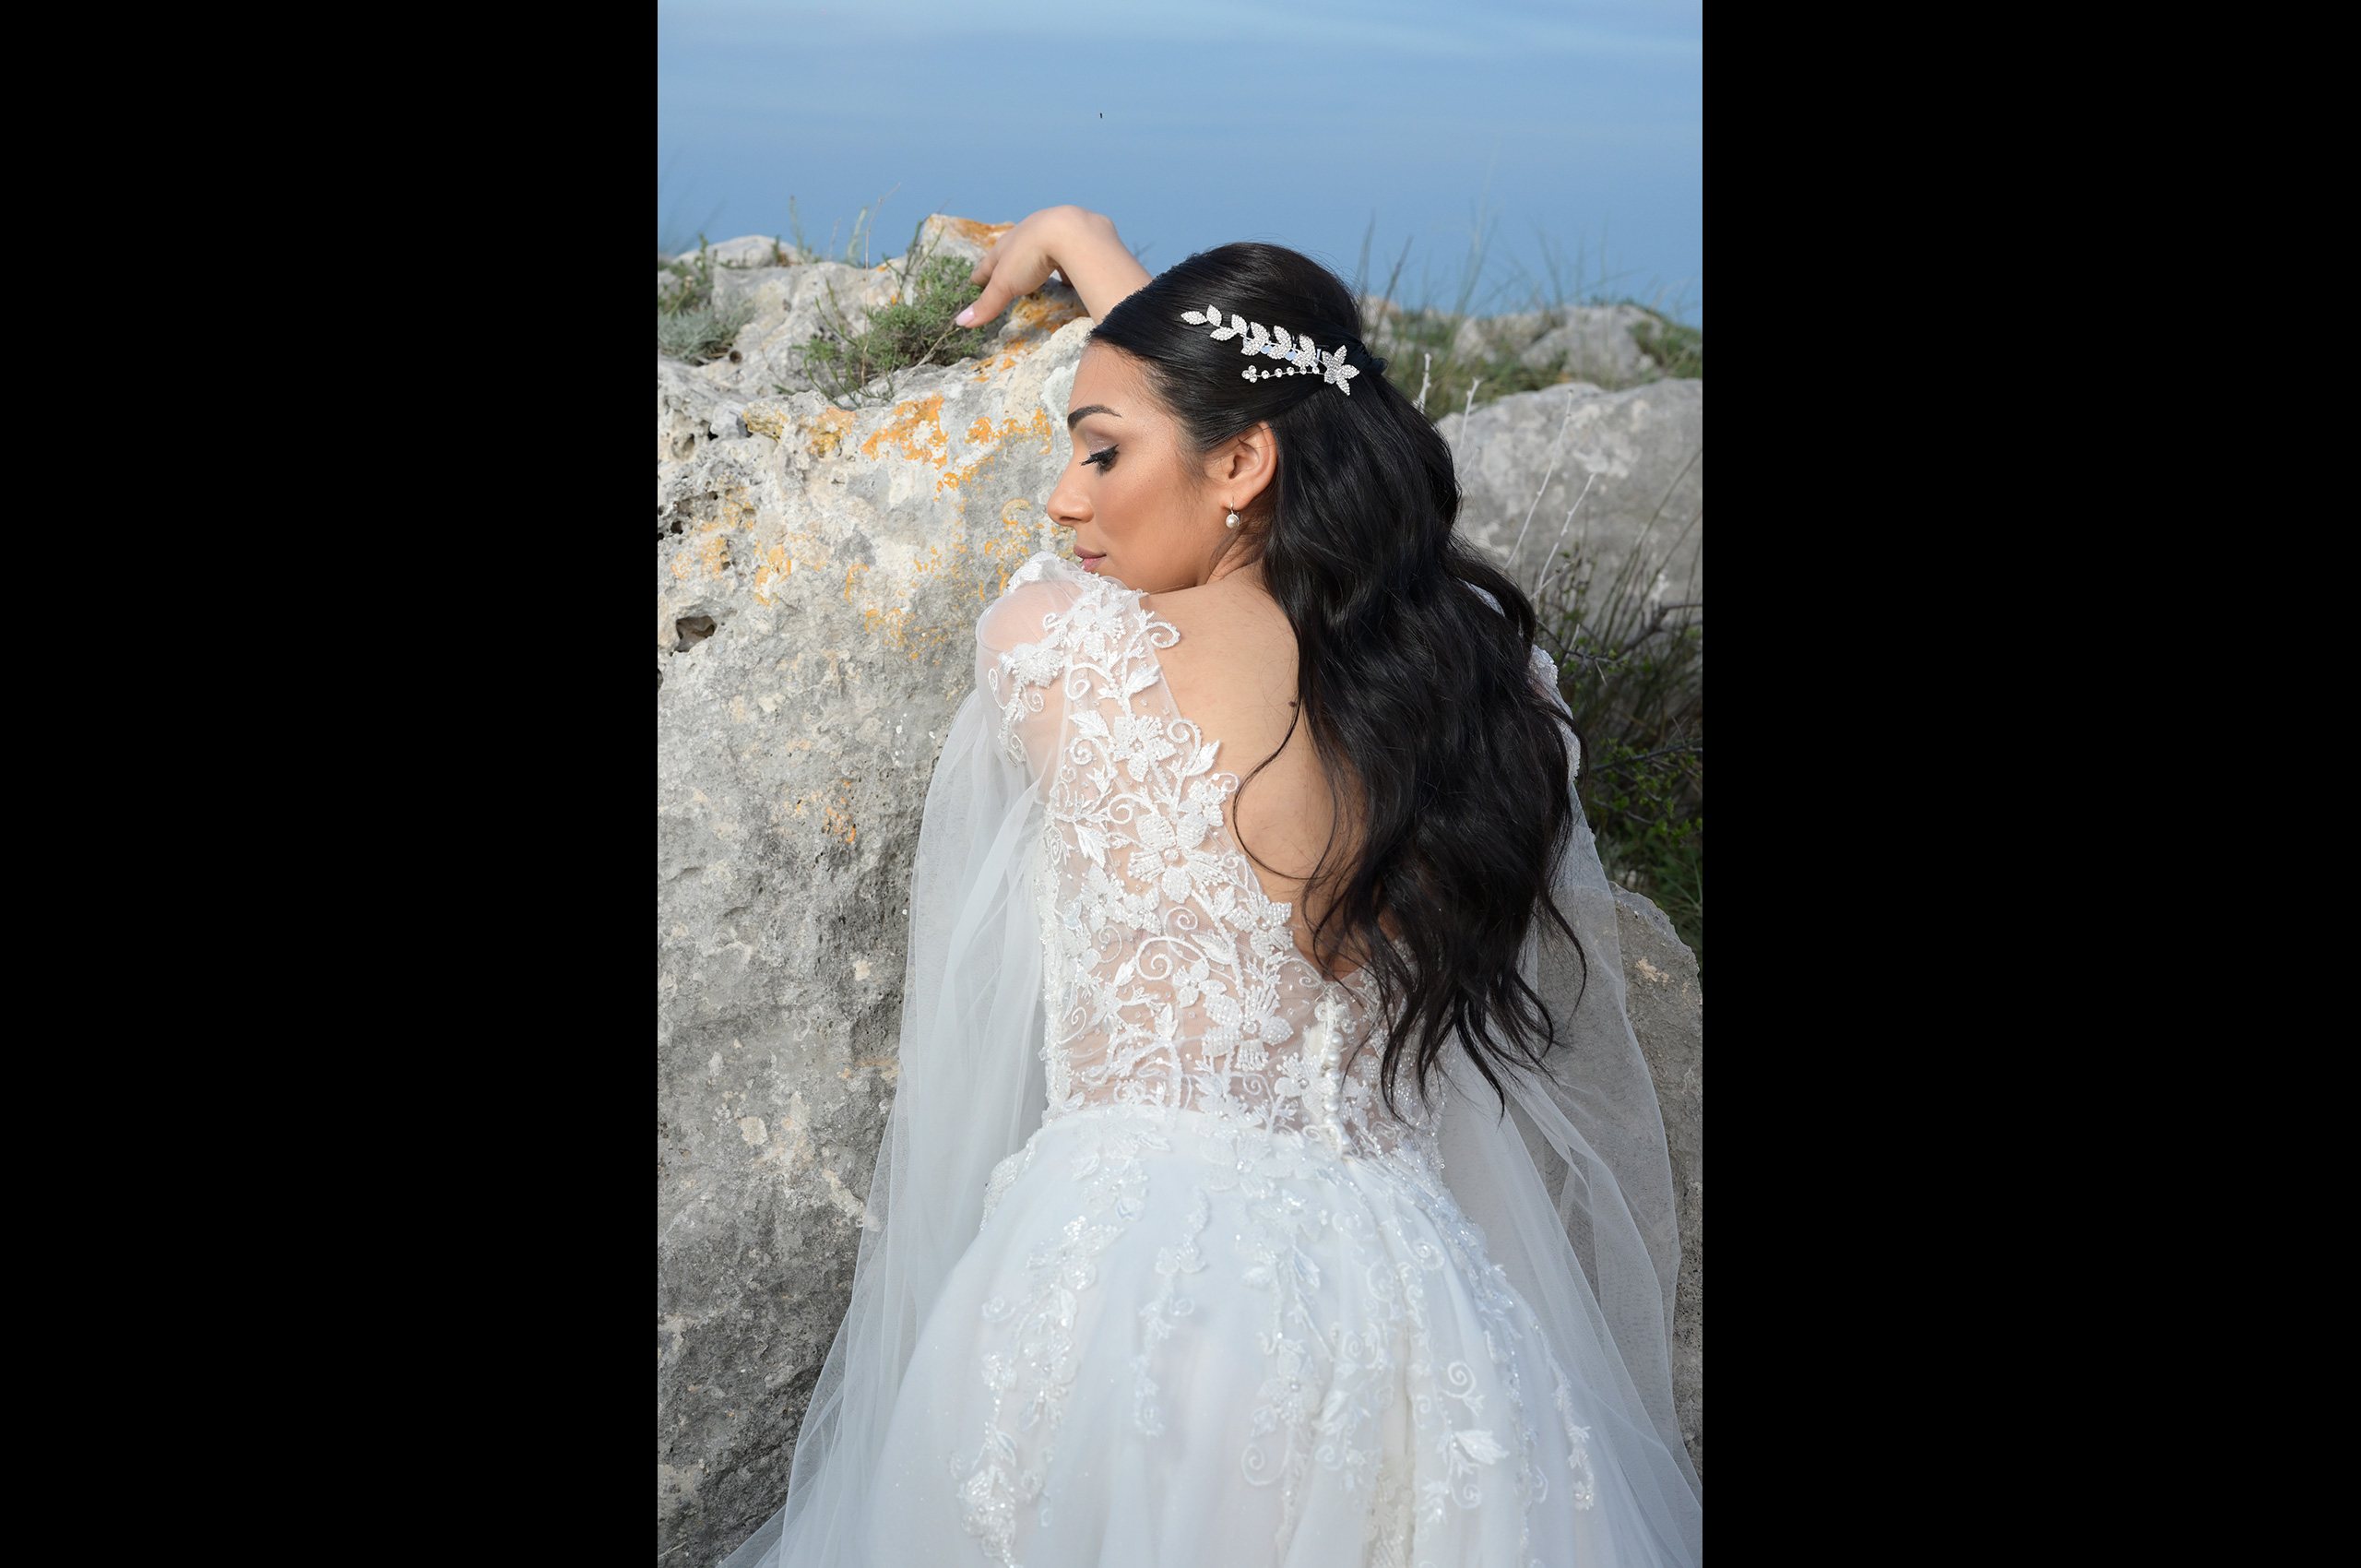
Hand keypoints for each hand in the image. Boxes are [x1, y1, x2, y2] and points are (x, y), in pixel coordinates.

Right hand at [960, 206, 1151, 327]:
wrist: (1073, 232)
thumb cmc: (1032, 256)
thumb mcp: (1006, 283)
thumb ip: (987, 303)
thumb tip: (960, 323)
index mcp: (1010, 243)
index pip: (991, 261)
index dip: (982, 273)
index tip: (974, 280)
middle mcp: (1032, 232)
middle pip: (1016, 249)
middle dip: (1010, 260)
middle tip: (1006, 270)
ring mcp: (1058, 231)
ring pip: (1045, 246)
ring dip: (1040, 257)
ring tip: (1039, 270)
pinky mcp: (1083, 237)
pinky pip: (1073, 251)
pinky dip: (1070, 261)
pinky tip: (1074, 271)